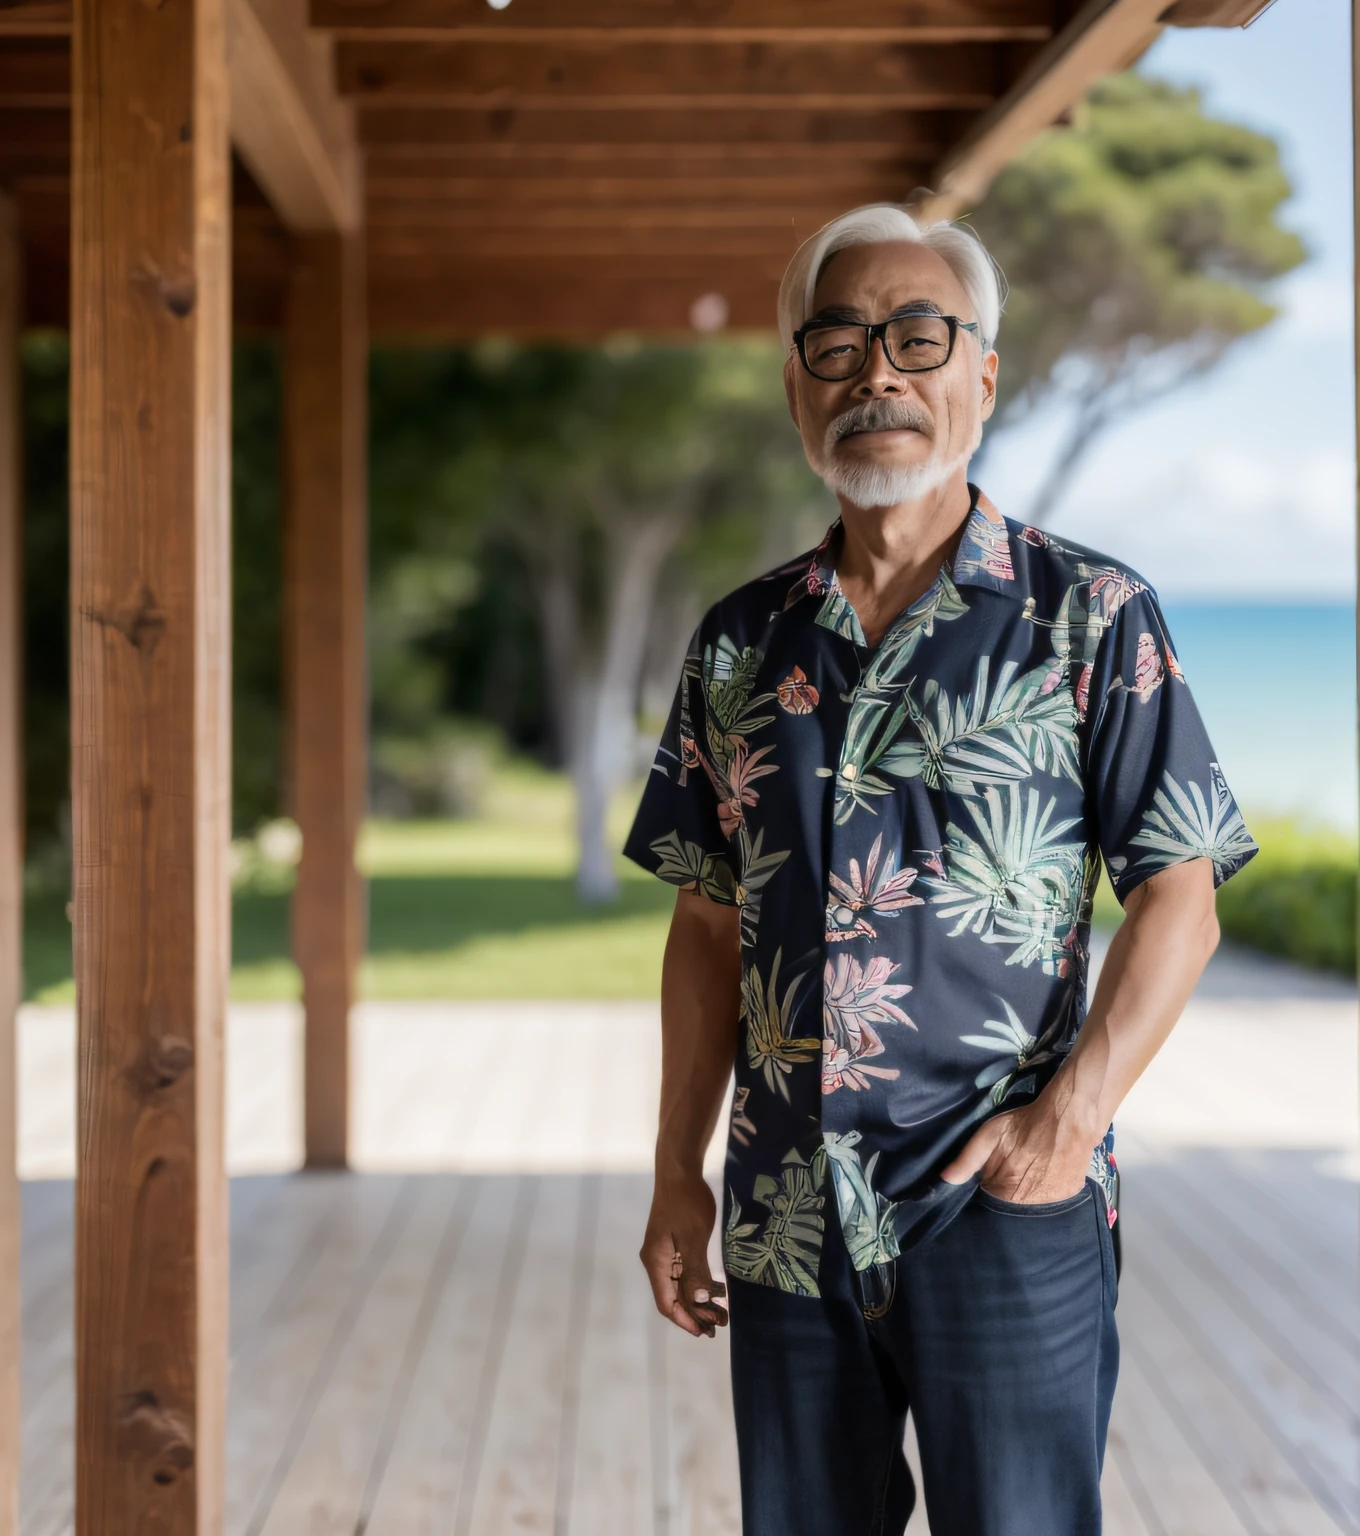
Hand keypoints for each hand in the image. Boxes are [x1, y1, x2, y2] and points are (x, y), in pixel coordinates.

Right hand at [640, 1174, 728, 1336]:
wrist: (679, 1171)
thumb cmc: (686, 1202)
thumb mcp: (693, 1237)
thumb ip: (694, 1269)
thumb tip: (697, 1301)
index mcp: (656, 1262)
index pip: (667, 1302)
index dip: (685, 1319)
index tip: (704, 1332)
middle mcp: (656, 1261)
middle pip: (673, 1296)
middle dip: (695, 1313)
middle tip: (720, 1324)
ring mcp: (664, 1252)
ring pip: (679, 1285)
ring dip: (698, 1300)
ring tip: (721, 1312)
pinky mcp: (673, 1244)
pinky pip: (684, 1272)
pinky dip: (698, 1283)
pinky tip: (715, 1289)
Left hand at [940, 1099, 1091, 1204]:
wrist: (1069, 1115)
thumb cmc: (1025, 1124)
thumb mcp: (990, 1134)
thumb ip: (968, 1160)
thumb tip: (945, 1179)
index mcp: (1007, 1192)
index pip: (990, 1201)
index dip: (989, 1186)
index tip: (990, 1174)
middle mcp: (1030, 1204)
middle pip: (1012, 1204)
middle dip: (1007, 1190)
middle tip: (1012, 1166)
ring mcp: (1053, 1200)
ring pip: (1032, 1202)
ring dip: (1028, 1191)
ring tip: (1030, 1168)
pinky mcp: (1070, 1193)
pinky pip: (1052, 1198)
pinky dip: (1047, 1188)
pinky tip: (1047, 1170)